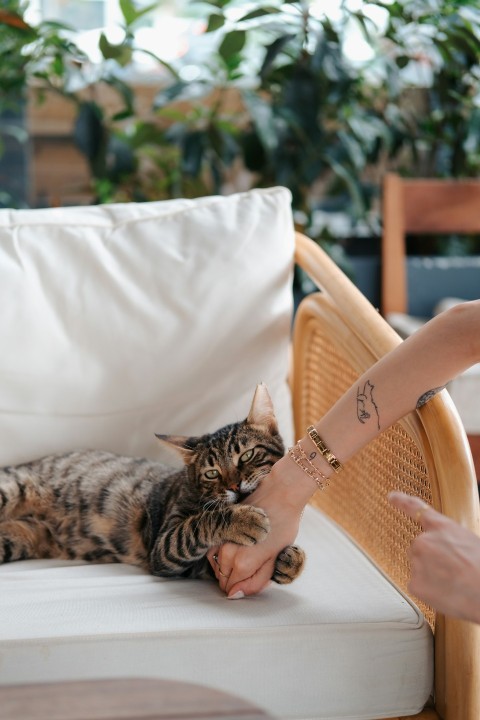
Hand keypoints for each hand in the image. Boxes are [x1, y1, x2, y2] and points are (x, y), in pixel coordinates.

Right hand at [208, 454, 314, 597]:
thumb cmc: (283, 525)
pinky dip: (222, 554)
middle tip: (255, 565)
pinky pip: (214, 552)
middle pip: (223, 579)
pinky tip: (238, 546)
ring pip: (217, 566)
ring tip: (247, 554)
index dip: (243, 588)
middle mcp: (226, 552)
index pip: (232, 590)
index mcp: (242, 563)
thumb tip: (235, 595)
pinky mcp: (218, 528)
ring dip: (228, 567)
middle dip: (236, 578)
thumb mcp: (275, 559)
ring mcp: (220, 539)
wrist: (280, 494)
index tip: (255, 577)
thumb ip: (256, 581)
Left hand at [388, 491, 479, 623]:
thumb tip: (446, 550)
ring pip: (419, 568)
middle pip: (419, 549)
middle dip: (431, 559)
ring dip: (431, 575)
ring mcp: (417, 561)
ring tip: (454, 582)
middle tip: (453, 570)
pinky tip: (447, 592)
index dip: (402, 501)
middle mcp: (423, 541)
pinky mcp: (414, 582)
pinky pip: (419, 585)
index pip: (417, 508)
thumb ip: (449, 540)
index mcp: (441, 527)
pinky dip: (430, 591)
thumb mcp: (469, 542)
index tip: (392, 496)